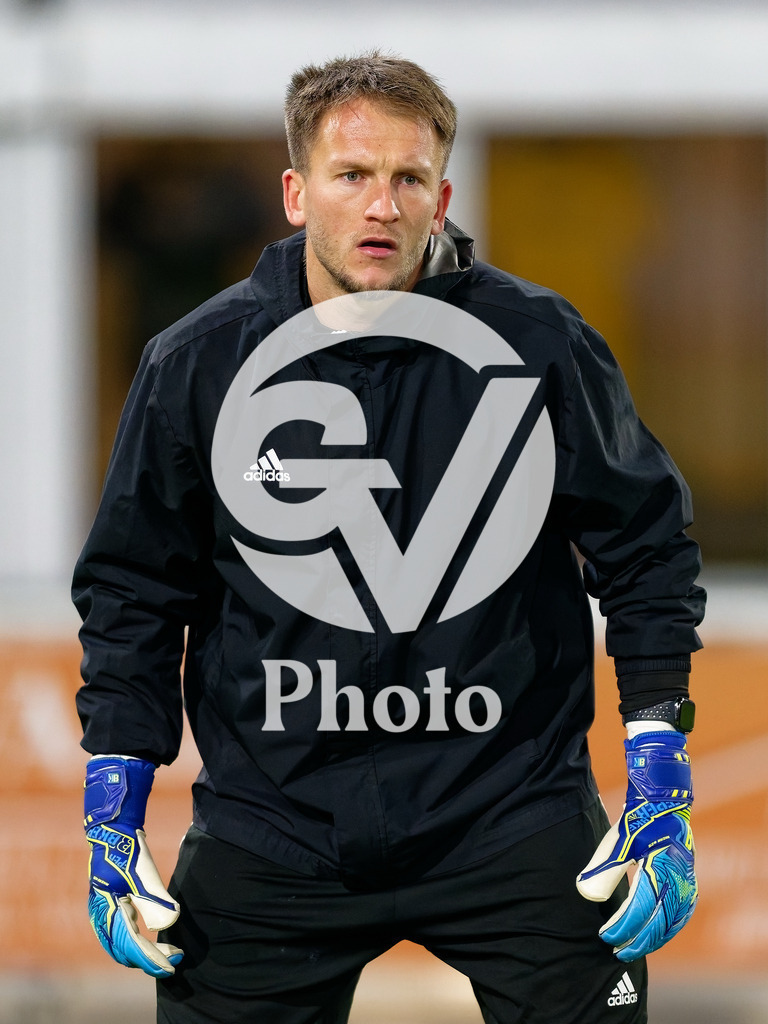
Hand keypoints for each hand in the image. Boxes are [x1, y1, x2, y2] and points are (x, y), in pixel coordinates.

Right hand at [84, 757, 182, 976]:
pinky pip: (122, 936)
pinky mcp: (110, 908)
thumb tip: (170, 923)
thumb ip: (155, 900)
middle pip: (126, 952)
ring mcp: (104, 913)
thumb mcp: (144, 873)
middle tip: (176, 958)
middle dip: (150, 960)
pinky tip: (154, 941)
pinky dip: (138, 945)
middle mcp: (102, 917)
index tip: (172, 964)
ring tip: (168, 954)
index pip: (132, 945)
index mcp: (108, 910)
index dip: (153, 959)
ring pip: (123, 947)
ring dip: (144, 954)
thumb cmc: (127, 850)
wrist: (112, 831)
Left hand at [576, 731, 696, 961]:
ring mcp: (686, 882)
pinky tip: (656, 935)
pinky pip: (681, 914)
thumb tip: (585, 894)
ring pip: (672, 922)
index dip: (622, 927)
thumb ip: (603, 869)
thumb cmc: (637, 821)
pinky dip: (668, 929)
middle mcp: (676, 880)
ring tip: (633, 948)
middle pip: (658, 923)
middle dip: (637, 940)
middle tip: (616, 951)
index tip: (605, 936)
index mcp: (658, 870)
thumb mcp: (616, 841)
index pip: (639, 910)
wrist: (663, 802)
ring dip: (653, 939)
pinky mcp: (688, 881)